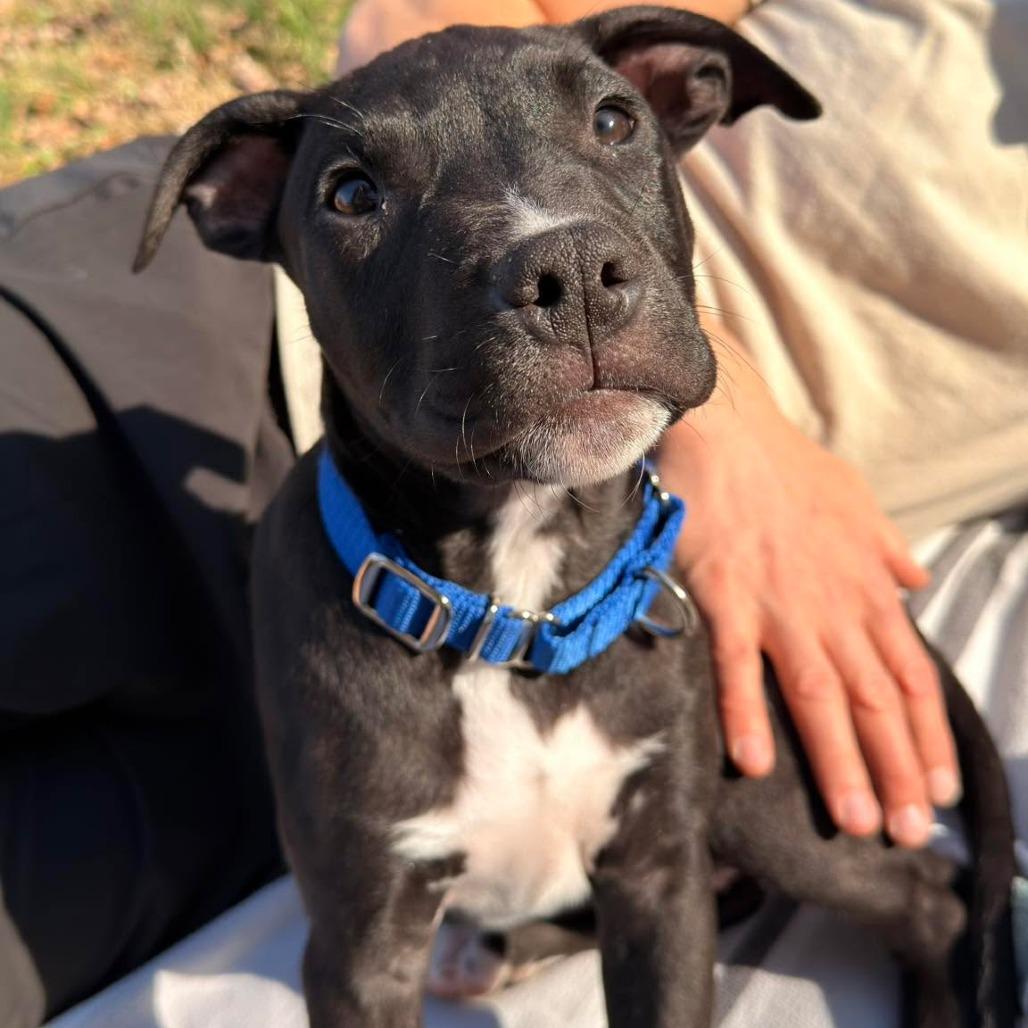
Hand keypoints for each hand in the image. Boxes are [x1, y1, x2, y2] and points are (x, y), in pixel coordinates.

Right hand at [659, 326, 959, 847]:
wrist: (728, 426)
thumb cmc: (785, 465)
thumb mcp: (856, 501)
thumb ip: (887, 549)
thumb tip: (917, 582)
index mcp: (866, 586)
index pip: (912, 675)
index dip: (927, 737)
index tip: (938, 790)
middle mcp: (834, 604)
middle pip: (876, 699)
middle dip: (897, 770)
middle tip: (909, 835)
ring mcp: (781, 603)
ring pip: (820, 694)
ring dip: (840, 761)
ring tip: (855, 822)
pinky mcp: (727, 595)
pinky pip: (738, 662)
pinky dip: (746, 711)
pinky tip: (756, 764)